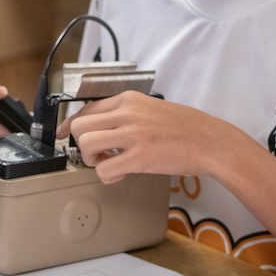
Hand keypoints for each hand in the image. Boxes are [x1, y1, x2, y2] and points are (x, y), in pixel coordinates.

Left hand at [57, 91, 226, 183]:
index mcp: (129, 99)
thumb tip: (103, 127)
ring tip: (108, 163)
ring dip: (91, 160)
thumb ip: (127, 114)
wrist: (210, 141)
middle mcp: (127, 112)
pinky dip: (107, 176)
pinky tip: (120, 174)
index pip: (86, 109)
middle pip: (79, 126)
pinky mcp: (139, 156)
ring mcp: (132, 134)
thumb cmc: (186, 128)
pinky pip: (104, 169)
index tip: (64, 135)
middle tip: (96, 154)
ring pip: (85, 145)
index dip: (70, 126)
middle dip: (80, 144)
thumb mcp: (152, 109)